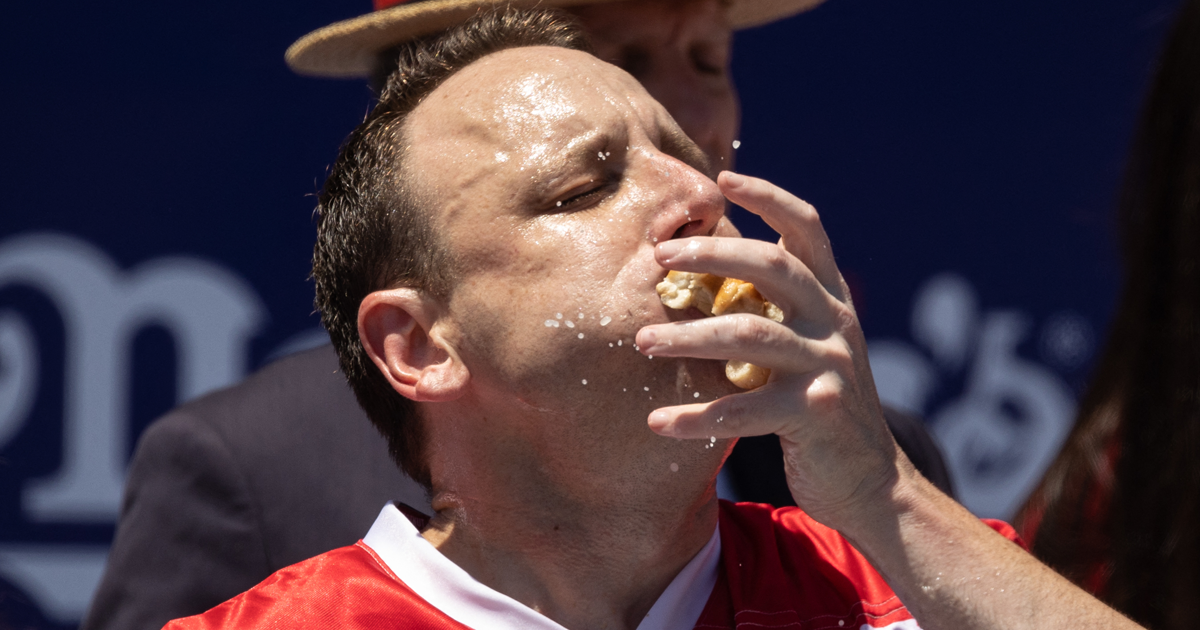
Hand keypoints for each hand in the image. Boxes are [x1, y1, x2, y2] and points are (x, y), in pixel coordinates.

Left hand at [636, 171, 902, 526]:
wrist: (872, 482)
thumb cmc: (818, 408)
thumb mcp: (810, 347)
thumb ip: (777, 312)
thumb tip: (707, 276)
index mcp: (831, 299)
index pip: (807, 228)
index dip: (769, 197)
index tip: (723, 179)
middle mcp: (834, 322)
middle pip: (773, 266)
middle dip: (711, 254)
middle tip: (659, 258)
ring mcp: (828, 366)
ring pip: (749, 334)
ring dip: (689, 335)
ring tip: (643, 341)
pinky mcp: (815, 413)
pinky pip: (742, 411)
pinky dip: (695, 417)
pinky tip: (658, 423)